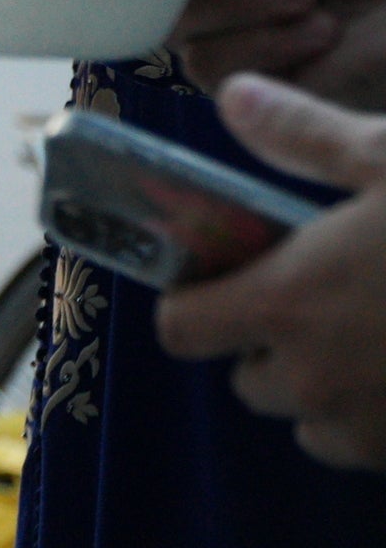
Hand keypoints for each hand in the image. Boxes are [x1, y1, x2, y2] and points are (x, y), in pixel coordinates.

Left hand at [156, 73, 385, 469]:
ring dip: (330, 391)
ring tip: (377, 334)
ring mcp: (378, 432)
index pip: (181, 329)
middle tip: (320, 297)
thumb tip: (234, 97)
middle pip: (249, 383)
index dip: (195, 301)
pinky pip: (380, 449)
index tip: (231, 274)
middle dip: (270, 345)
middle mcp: (320, 381)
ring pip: (316, 426)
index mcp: (289, 303)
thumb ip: (305, 136)